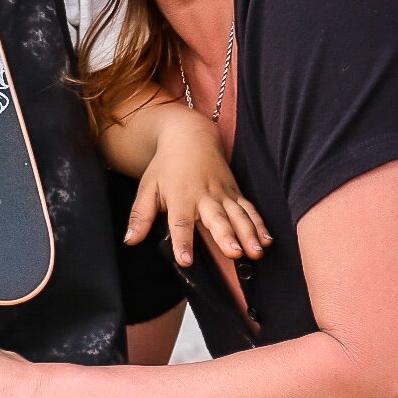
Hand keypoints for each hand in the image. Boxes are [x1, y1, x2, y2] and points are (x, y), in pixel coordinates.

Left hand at [124, 115, 271, 265]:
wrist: (189, 136)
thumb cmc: (165, 166)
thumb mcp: (147, 188)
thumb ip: (140, 216)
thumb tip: (129, 241)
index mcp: (180, 197)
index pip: (180, 223)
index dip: (183, 242)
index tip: (185, 261)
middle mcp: (204, 196)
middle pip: (216, 219)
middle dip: (226, 236)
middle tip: (234, 253)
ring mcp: (223, 194)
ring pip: (238, 215)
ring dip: (249, 233)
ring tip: (256, 251)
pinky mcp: (235, 192)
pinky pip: (249, 209)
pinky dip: (260, 224)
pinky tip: (268, 241)